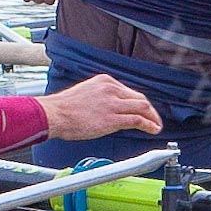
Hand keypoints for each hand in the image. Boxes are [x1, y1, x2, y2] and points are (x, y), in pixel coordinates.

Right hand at [37, 74, 161, 139]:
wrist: (53, 115)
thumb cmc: (63, 108)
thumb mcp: (86, 93)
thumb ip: (101, 97)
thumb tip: (109, 107)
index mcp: (105, 81)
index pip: (129, 91)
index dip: (138, 102)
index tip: (142, 110)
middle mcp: (112, 89)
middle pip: (139, 98)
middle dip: (149, 109)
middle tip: (154, 118)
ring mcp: (113, 103)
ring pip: (142, 107)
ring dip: (152, 117)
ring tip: (156, 125)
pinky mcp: (112, 118)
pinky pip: (137, 120)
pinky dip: (148, 124)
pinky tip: (152, 129)